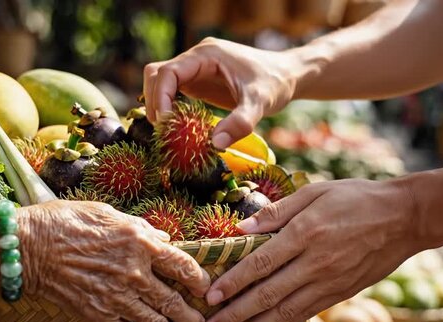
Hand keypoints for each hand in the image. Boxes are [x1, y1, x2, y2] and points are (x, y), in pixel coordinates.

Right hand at [19, 200, 210, 321]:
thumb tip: (163, 238)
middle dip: (190, 316)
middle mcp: (135, 273)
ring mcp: (117, 297)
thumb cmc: (68, 221)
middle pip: (173, 301)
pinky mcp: (97, 315)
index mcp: (141, 244)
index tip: (204, 287)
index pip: (183, 265)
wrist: (31, 246)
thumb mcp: (110, 214)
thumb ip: (141, 228)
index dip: (199, 279)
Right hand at [143, 37, 297, 148]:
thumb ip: (240, 123)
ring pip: (160, 82)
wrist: (287, 76)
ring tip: (170, 131)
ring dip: (159, 105)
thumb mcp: (261, 103)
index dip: (160, 97)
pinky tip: (179, 126)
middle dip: (155, 103)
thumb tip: (216, 145)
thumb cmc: (275, 84)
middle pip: (157, 75)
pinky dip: (169, 107)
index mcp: (207, 55)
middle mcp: (197, 58)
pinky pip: (172, 91)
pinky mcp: (198, 80)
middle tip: (165, 132)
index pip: (167, 71)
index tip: (165, 123)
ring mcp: (196, 69)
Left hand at [201, 179, 419, 321]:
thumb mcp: (315, 192)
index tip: (210, 296)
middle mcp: (315, 263)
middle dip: (236, 314)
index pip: (260, 263)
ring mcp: (329, 282)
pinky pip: (307, 313)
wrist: (405, 218)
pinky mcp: (341, 293)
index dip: (233, 282)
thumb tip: (241, 227)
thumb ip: (277, 211)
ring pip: (286, 311)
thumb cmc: (356, 198)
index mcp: (305, 233)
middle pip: (268, 294)